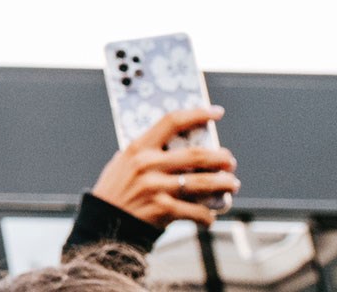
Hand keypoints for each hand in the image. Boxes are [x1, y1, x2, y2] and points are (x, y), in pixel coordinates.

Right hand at [91, 105, 238, 225]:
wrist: (103, 224)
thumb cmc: (116, 191)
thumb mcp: (123, 163)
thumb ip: (146, 152)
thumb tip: (176, 142)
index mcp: (138, 147)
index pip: (172, 122)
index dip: (198, 114)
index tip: (216, 112)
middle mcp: (148, 164)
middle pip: (196, 154)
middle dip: (221, 157)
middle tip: (230, 161)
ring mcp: (156, 187)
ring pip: (203, 182)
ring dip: (224, 183)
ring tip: (232, 184)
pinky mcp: (163, 210)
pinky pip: (196, 211)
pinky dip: (207, 215)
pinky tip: (209, 216)